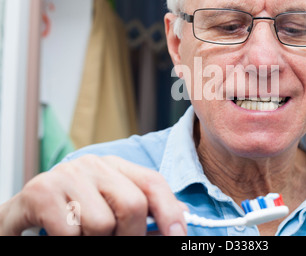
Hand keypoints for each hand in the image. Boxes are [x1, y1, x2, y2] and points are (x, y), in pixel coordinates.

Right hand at [0, 155, 186, 235]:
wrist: (23, 213)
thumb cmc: (72, 214)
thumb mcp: (110, 208)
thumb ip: (141, 212)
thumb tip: (179, 218)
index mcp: (115, 166)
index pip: (153, 182)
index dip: (170, 211)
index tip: (178, 236)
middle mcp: (94, 164)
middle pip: (133, 204)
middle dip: (130, 235)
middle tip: (115, 242)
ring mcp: (68, 174)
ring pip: (103, 223)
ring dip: (95, 241)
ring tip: (82, 235)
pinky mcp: (42, 191)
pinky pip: (71, 232)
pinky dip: (71, 243)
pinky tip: (62, 234)